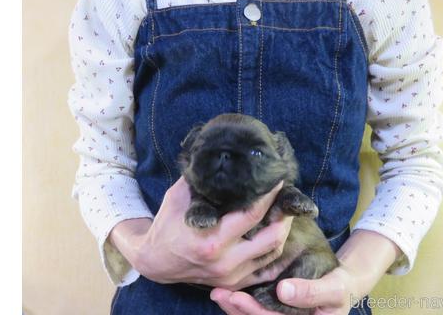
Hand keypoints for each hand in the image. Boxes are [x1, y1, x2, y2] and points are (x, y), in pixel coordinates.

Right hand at [109, 176, 292, 289]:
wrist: (155, 261)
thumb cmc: (166, 226)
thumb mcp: (178, 198)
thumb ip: (200, 180)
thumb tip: (220, 158)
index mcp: (212, 239)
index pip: (252, 214)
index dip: (270, 195)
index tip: (279, 180)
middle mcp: (225, 261)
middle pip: (271, 237)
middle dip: (285, 216)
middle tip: (287, 200)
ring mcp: (231, 276)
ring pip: (272, 254)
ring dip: (283, 233)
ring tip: (284, 215)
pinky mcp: (233, 283)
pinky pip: (265, 271)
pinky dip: (275, 254)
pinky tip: (277, 237)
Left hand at [210, 229, 402, 313]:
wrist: (342, 283)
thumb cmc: (340, 287)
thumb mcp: (333, 289)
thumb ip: (311, 292)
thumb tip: (283, 290)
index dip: (253, 312)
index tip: (236, 298)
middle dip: (237, 309)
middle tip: (219, 293)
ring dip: (234, 306)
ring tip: (217, 292)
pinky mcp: (275, 308)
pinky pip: (255, 307)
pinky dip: (240, 300)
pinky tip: (227, 289)